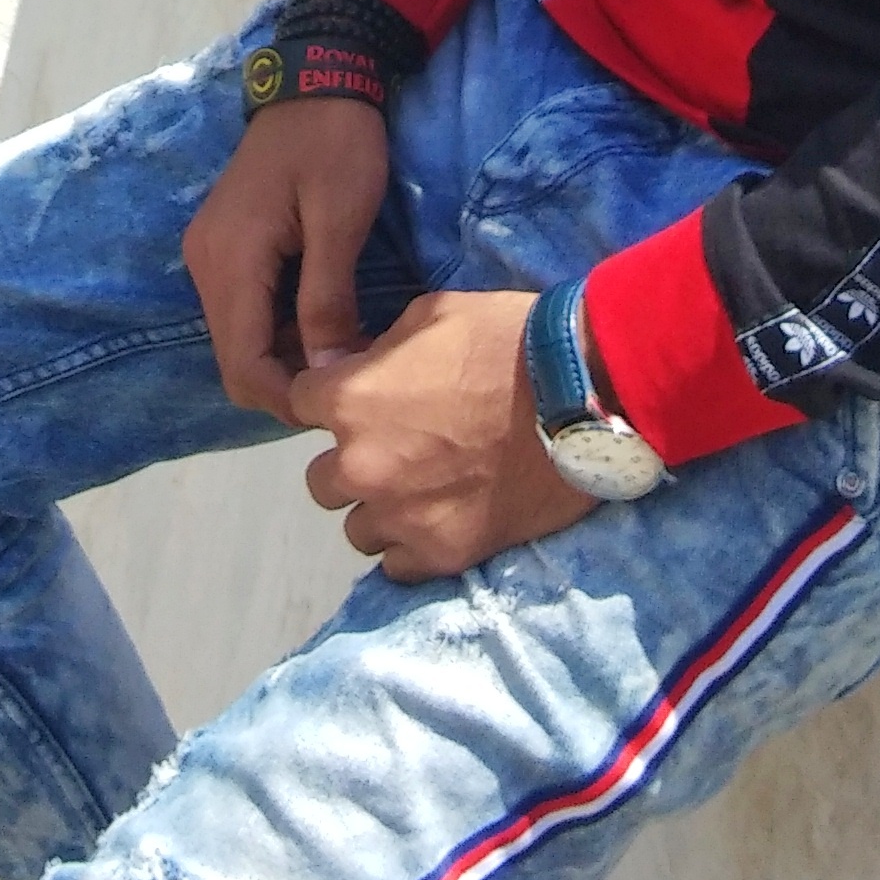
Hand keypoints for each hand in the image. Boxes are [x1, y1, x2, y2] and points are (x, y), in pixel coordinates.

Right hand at [182, 97, 389, 418]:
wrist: (317, 76)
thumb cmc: (336, 142)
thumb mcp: (341, 220)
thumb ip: (327, 301)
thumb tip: (327, 376)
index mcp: (230, 260)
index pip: (243, 365)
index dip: (288, 399)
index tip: (343, 405)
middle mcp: (206, 263)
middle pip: (236, 358)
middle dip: (289, 383)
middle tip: (352, 385)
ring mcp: (212, 253)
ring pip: (241, 337)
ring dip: (287, 357)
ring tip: (346, 356)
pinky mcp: (226, 245)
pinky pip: (246, 310)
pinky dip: (280, 329)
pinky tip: (325, 322)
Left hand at [292, 290, 598, 581]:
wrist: (580, 396)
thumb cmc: (507, 339)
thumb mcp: (431, 314)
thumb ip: (380, 352)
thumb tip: (360, 371)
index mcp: (349, 401)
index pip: (299, 404)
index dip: (328, 398)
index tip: (359, 398)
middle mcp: (360, 466)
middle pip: (321, 478)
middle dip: (351, 461)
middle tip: (398, 447)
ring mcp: (398, 517)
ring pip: (357, 527)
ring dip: (380, 509)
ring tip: (423, 490)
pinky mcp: (440, 554)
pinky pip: (397, 565)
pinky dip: (412, 545)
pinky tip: (442, 520)